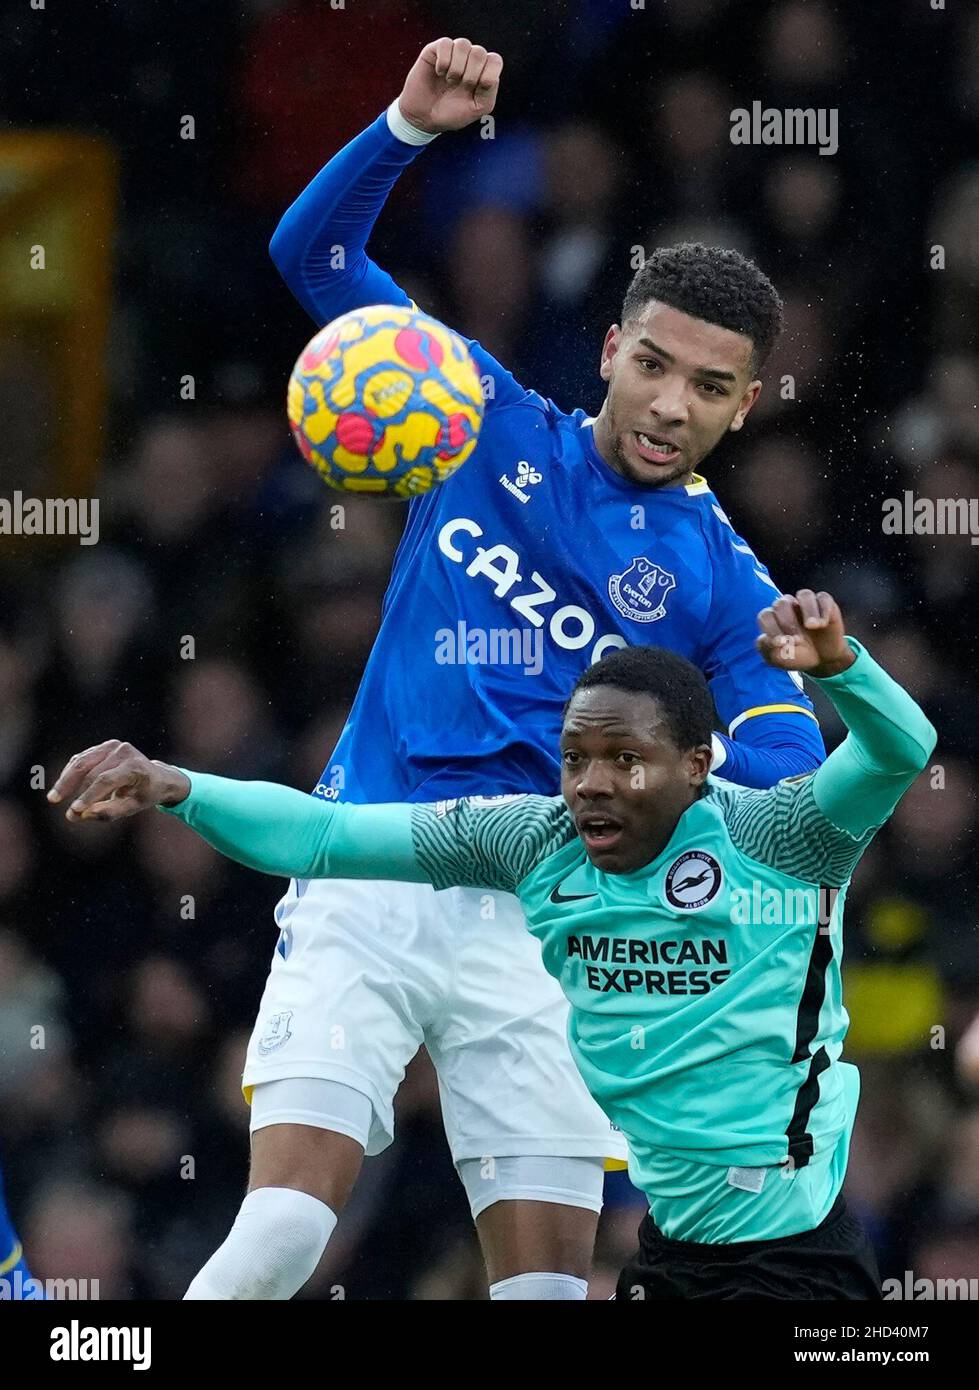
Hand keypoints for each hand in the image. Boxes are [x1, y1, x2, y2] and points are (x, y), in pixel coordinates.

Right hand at [47, 740, 189, 821]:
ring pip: (81, 762)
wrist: (157, 777)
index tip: (74, 810)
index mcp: (135, 767)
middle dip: (71, 788)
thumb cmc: (145, 794)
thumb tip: (83, 815)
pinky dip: (70, 772)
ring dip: (65, 779)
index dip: (88, 795)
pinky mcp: (104, 746)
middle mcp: (124, 752)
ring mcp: (113, 746)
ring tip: (54, 797)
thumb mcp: (133, 807)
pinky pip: (82, 759)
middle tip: (55, 802)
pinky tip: (62, 786)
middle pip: (90, 770)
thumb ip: (110, 812)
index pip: (106, 780)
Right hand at [397, 37, 501, 134]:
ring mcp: (453, 53)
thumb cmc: (452, 114)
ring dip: (456, 68)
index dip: (488, 74)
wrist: (424, 117)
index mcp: (482, 71)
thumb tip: (489, 76)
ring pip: (463, 44)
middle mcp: (469, 59)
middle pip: (480, 52)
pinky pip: (445, 43)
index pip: (495, 60)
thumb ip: (489, 93)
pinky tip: (439, 72)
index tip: (477, 89)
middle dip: (471, 74)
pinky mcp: (435, 50)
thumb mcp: (476, 109)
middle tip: (461, 86)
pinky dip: (443, 61)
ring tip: (449, 80)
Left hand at [756, 590, 854, 677]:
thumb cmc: (798, 656)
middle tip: (797, 641)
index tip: (781, 644)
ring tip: (811, 626)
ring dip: (807, 610)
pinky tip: (822, 625)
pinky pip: (823, 598)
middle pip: (781, 603)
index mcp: (773, 618)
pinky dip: (823, 610)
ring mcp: (806, 604)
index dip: (771, 629)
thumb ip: (769, 650)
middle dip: (787, 623)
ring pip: (804, 594)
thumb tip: (768, 639)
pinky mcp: (825, 604)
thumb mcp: (780, 660)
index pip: (765, 616)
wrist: (823, 659)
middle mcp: (788, 607)